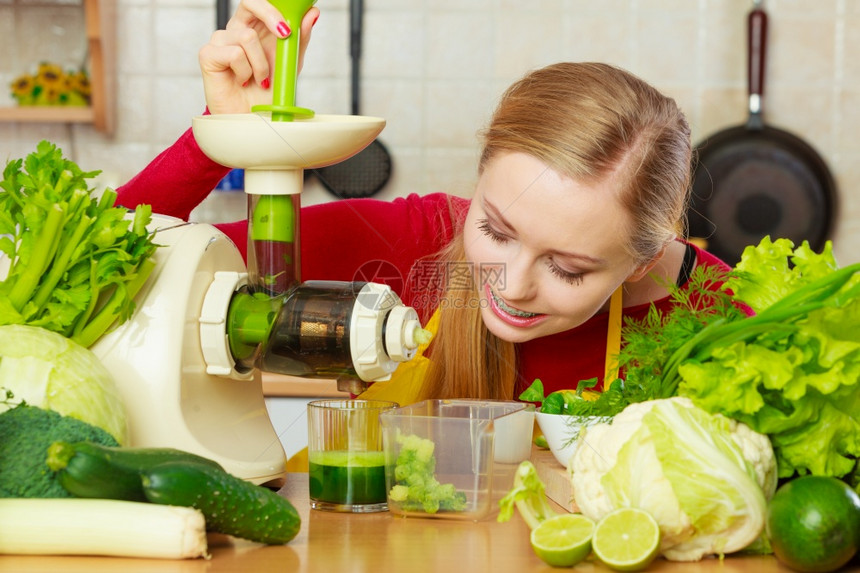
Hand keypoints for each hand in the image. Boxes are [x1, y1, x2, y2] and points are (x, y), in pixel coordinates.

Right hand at [198, 0, 318, 114]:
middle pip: (249, 2)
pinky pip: (235, 53)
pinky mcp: (208, 54)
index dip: (276, 5)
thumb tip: (313, 14)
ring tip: (259, 79)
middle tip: (284, 35)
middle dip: (270, 14)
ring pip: (248, 36)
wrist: (253, 118)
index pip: (262, 2)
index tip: (293, 21)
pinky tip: (242, 80)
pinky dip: (246, 71)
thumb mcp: (290, 63)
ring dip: (261, 63)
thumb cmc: (267, 92)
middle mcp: (236, 30)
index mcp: (256, 28)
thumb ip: (299, 38)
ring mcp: (221, 40)